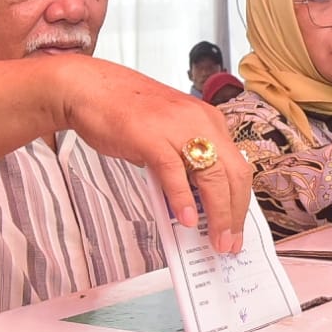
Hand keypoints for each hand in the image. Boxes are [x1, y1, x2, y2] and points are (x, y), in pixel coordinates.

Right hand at [64, 61, 252, 253]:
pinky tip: (188, 219)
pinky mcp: (151, 136)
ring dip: (218, 214)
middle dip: (235, 214)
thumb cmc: (126, 113)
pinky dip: (183, 199)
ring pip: (213, 175)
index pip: (238, 167)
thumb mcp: (168, 137)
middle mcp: (201, 122)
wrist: (90, 88)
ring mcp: (177, 128)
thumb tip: (195, 203)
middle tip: (230, 243)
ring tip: (216, 239)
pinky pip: (175, 172)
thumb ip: (184, 165)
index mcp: (208, 121)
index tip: (237, 228)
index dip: (241, 202)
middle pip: (234, 174)